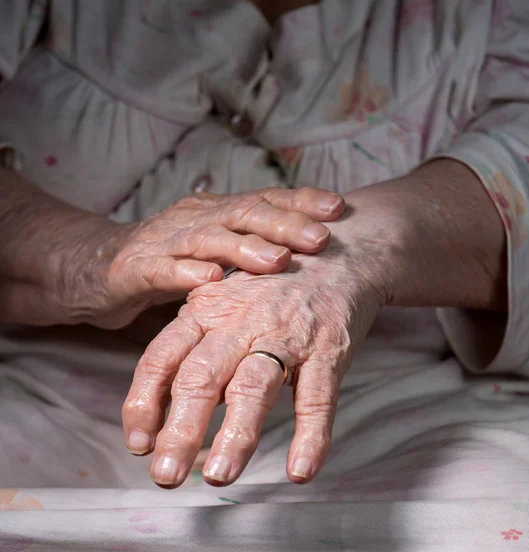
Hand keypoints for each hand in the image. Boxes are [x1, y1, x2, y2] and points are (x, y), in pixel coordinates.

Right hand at [70, 187, 343, 328]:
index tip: (339, 208)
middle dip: (284, 224)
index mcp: (217, 213)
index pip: (264, 200)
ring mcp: (164, 240)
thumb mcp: (213, 248)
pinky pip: (163, 268)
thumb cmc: (166, 259)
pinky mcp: (135, 267)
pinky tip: (210, 279)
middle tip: (320, 237)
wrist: (94, 265)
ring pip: (208, 238)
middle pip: (243, 214)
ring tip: (277, 261)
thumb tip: (305, 251)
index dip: (300, 202)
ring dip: (244, 247)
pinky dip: (187, 272)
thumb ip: (249, 247)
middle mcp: (195, 218)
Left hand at [122, 233, 387, 484]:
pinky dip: (310, 435)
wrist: (336, 251)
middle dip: (181, 428)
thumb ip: (195, 343)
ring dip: (236, 433)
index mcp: (206, 309)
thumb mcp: (223, 299)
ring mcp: (287, 333)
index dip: (144, 402)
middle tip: (165, 475)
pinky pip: (317, 394)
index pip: (162, 357)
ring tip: (219, 475)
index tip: (138, 445)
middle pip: (202, 376)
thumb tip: (162, 404)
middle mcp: (240, 321)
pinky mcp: (329, 346)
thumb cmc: (271, 285)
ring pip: (254, 385)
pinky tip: (300, 470)